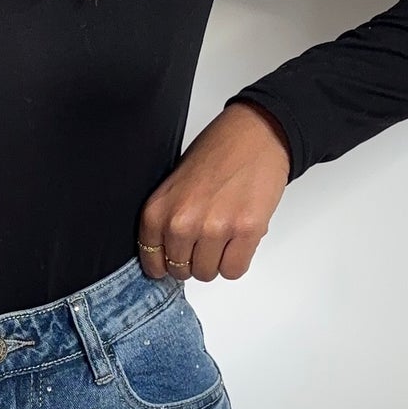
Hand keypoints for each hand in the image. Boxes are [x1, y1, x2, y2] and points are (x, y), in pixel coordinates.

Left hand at [136, 101, 290, 280]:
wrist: (254, 135)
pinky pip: (234, 270)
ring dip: (217, 261)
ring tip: (224, 235)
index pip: (153, 263)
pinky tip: (238, 239)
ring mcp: (214, 229)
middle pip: (181, 271)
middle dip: (194, 260)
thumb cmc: (215, 156)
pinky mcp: (245, 231)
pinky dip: (237, 260)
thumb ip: (167, 222)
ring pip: (208, 273)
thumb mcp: (173, 188)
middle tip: (206, 239)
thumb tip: (168, 257)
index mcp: (157, 212)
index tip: (178, 257)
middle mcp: (181, 223)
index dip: (168, 263)